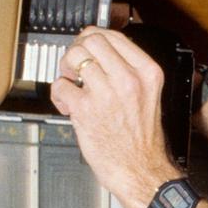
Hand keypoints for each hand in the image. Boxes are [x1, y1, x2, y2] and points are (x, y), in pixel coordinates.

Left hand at [50, 27, 175, 207]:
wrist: (142, 172)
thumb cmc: (144, 141)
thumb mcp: (149, 96)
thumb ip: (130, 72)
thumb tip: (101, 53)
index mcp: (147, 73)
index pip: (113, 36)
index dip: (94, 36)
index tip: (87, 44)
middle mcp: (128, 79)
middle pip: (91, 40)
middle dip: (78, 49)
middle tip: (76, 65)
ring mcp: (105, 93)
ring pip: (73, 58)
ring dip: (66, 70)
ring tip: (71, 84)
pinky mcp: (85, 110)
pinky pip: (60, 86)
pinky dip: (59, 95)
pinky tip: (67, 105)